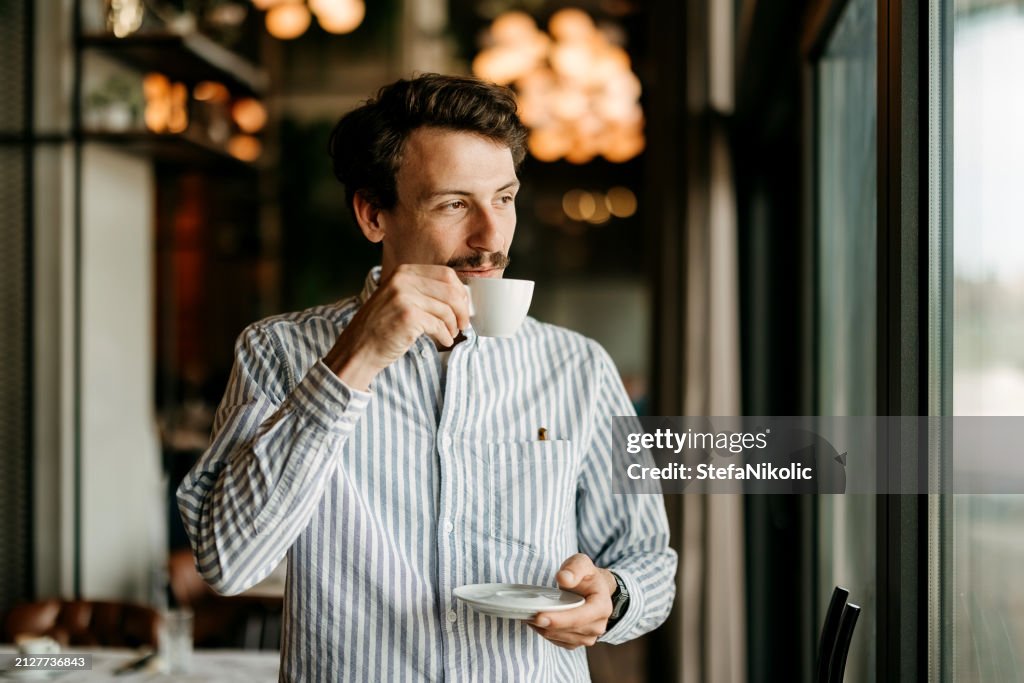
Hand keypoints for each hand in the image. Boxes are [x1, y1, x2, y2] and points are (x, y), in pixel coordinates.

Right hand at [323, 264, 470, 389]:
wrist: (358, 349)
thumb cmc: (382, 327)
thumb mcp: (399, 298)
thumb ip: (422, 291)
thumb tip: (460, 296)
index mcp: (404, 272)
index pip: (446, 274)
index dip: (460, 292)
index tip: (463, 306)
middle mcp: (403, 280)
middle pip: (451, 291)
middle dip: (462, 310)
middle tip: (462, 324)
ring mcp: (404, 297)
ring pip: (447, 310)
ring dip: (453, 326)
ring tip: (451, 334)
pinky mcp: (408, 317)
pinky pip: (439, 326)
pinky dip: (445, 336)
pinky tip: (443, 341)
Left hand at [527, 553, 616, 649]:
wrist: (594, 589)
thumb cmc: (587, 576)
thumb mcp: (582, 563)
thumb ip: (574, 568)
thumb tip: (564, 578)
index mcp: (602, 606)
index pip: (579, 618)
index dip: (559, 619)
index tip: (539, 616)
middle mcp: (598, 625)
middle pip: (568, 630)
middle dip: (547, 624)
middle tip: (526, 614)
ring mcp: (588, 636)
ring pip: (560, 637)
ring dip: (543, 629)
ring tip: (528, 616)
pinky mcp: (577, 641)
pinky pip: (558, 641)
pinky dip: (545, 633)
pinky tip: (536, 622)